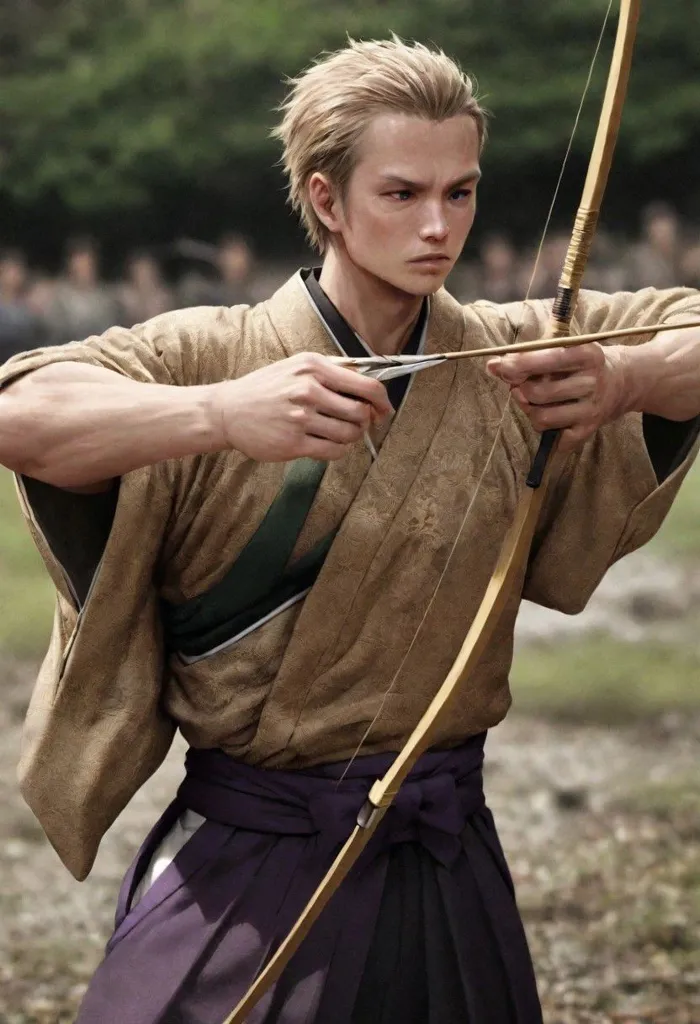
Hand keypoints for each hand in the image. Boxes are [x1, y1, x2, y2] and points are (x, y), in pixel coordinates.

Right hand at [213, 352, 392, 460]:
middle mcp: (308, 390)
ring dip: (352, 437)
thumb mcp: (297, 366)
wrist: (229, 410)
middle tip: (359, 424)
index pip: (366, 385)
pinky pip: (333, 451)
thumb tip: (368, 383)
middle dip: (366, 421)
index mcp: (313, 367)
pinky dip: (339, 450)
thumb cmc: (266, 387)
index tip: (383, 410)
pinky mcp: (294, 443)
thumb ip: (331, 370)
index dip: (382, 400)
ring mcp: (301, 418)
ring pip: (349, 434)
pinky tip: (330, 444)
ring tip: (341, 433)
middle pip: (361, 412)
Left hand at [486, 342, 628, 450]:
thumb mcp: (567, 349)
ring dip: (529, 411)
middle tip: (519, 387)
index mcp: (587, 355)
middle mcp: (592, 382)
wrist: (625, 382)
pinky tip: (552, 416)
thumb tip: (492, 367)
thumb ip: (530, 356)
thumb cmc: (584, 364)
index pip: (549, 358)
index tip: (501, 366)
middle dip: (520, 390)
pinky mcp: (589, 430)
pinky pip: (554, 438)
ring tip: (534, 402)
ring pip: (541, 418)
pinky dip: (545, 429)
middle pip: (538, 392)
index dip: (520, 364)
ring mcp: (591, 409)